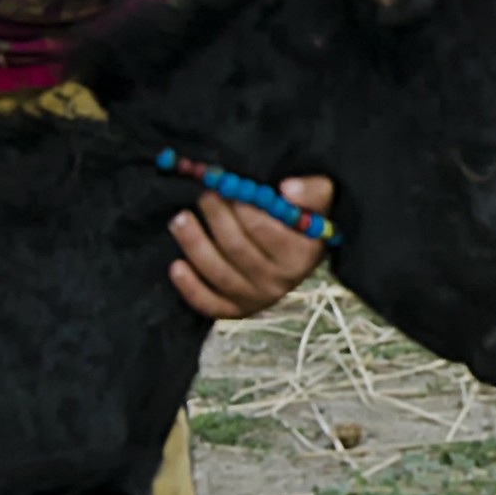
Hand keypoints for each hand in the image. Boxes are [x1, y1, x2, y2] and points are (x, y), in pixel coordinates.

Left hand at [167, 176, 331, 321]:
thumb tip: (287, 188)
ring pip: (218, 273)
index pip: (266, 231)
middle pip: (237, 249)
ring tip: (180, 219)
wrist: (300, 253)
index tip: (229, 185)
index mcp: (301, 255)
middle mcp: (280, 282)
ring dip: (194, 244)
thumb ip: (312, 191)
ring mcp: (256, 298)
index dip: (243, 207)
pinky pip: (209, 304)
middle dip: (216, 218)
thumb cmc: (303, 219)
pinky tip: (176, 266)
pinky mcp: (236, 309)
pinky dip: (190, 288)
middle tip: (204, 194)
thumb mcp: (320, 201)